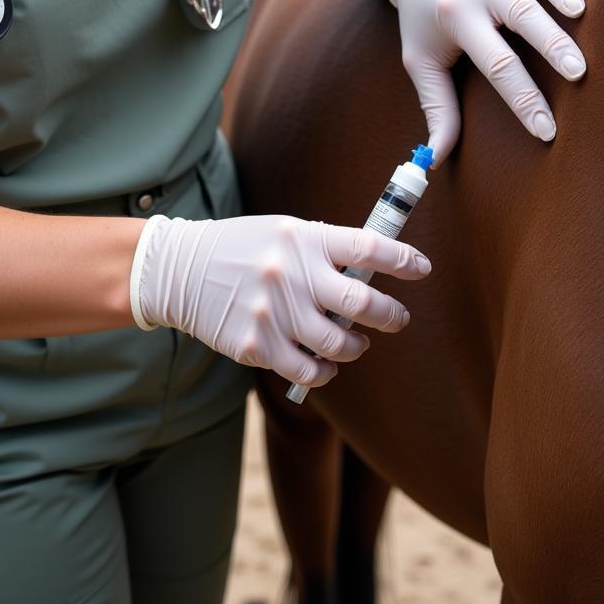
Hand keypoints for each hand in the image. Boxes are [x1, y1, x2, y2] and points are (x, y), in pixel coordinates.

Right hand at [129, 214, 431, 386]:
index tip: (422, 269)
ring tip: (357, 342)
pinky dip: (325, 371)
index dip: (403, 259)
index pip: (368, 247)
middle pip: (362, 301)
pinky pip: (307, 369)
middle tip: (398, 318)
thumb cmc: (243, 248)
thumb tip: (374, 273)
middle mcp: (291, 273)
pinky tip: (326, 364)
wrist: (180, 270)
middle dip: (391, 314)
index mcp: (303, 238)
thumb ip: (325, 249)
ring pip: (339, 342)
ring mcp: (273, 312)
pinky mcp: (255, 345)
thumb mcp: (284, 232)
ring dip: (357, 346)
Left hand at [382, 0, 588, 164]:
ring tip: (582, 12)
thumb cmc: (424, 23)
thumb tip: (434, 158)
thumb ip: (436, 107)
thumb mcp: (421, 64)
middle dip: (550, 45)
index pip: (495, 64)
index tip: (548, 130)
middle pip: (518, 14)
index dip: (522, 100)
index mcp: (456, 17)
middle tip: (579, 73)